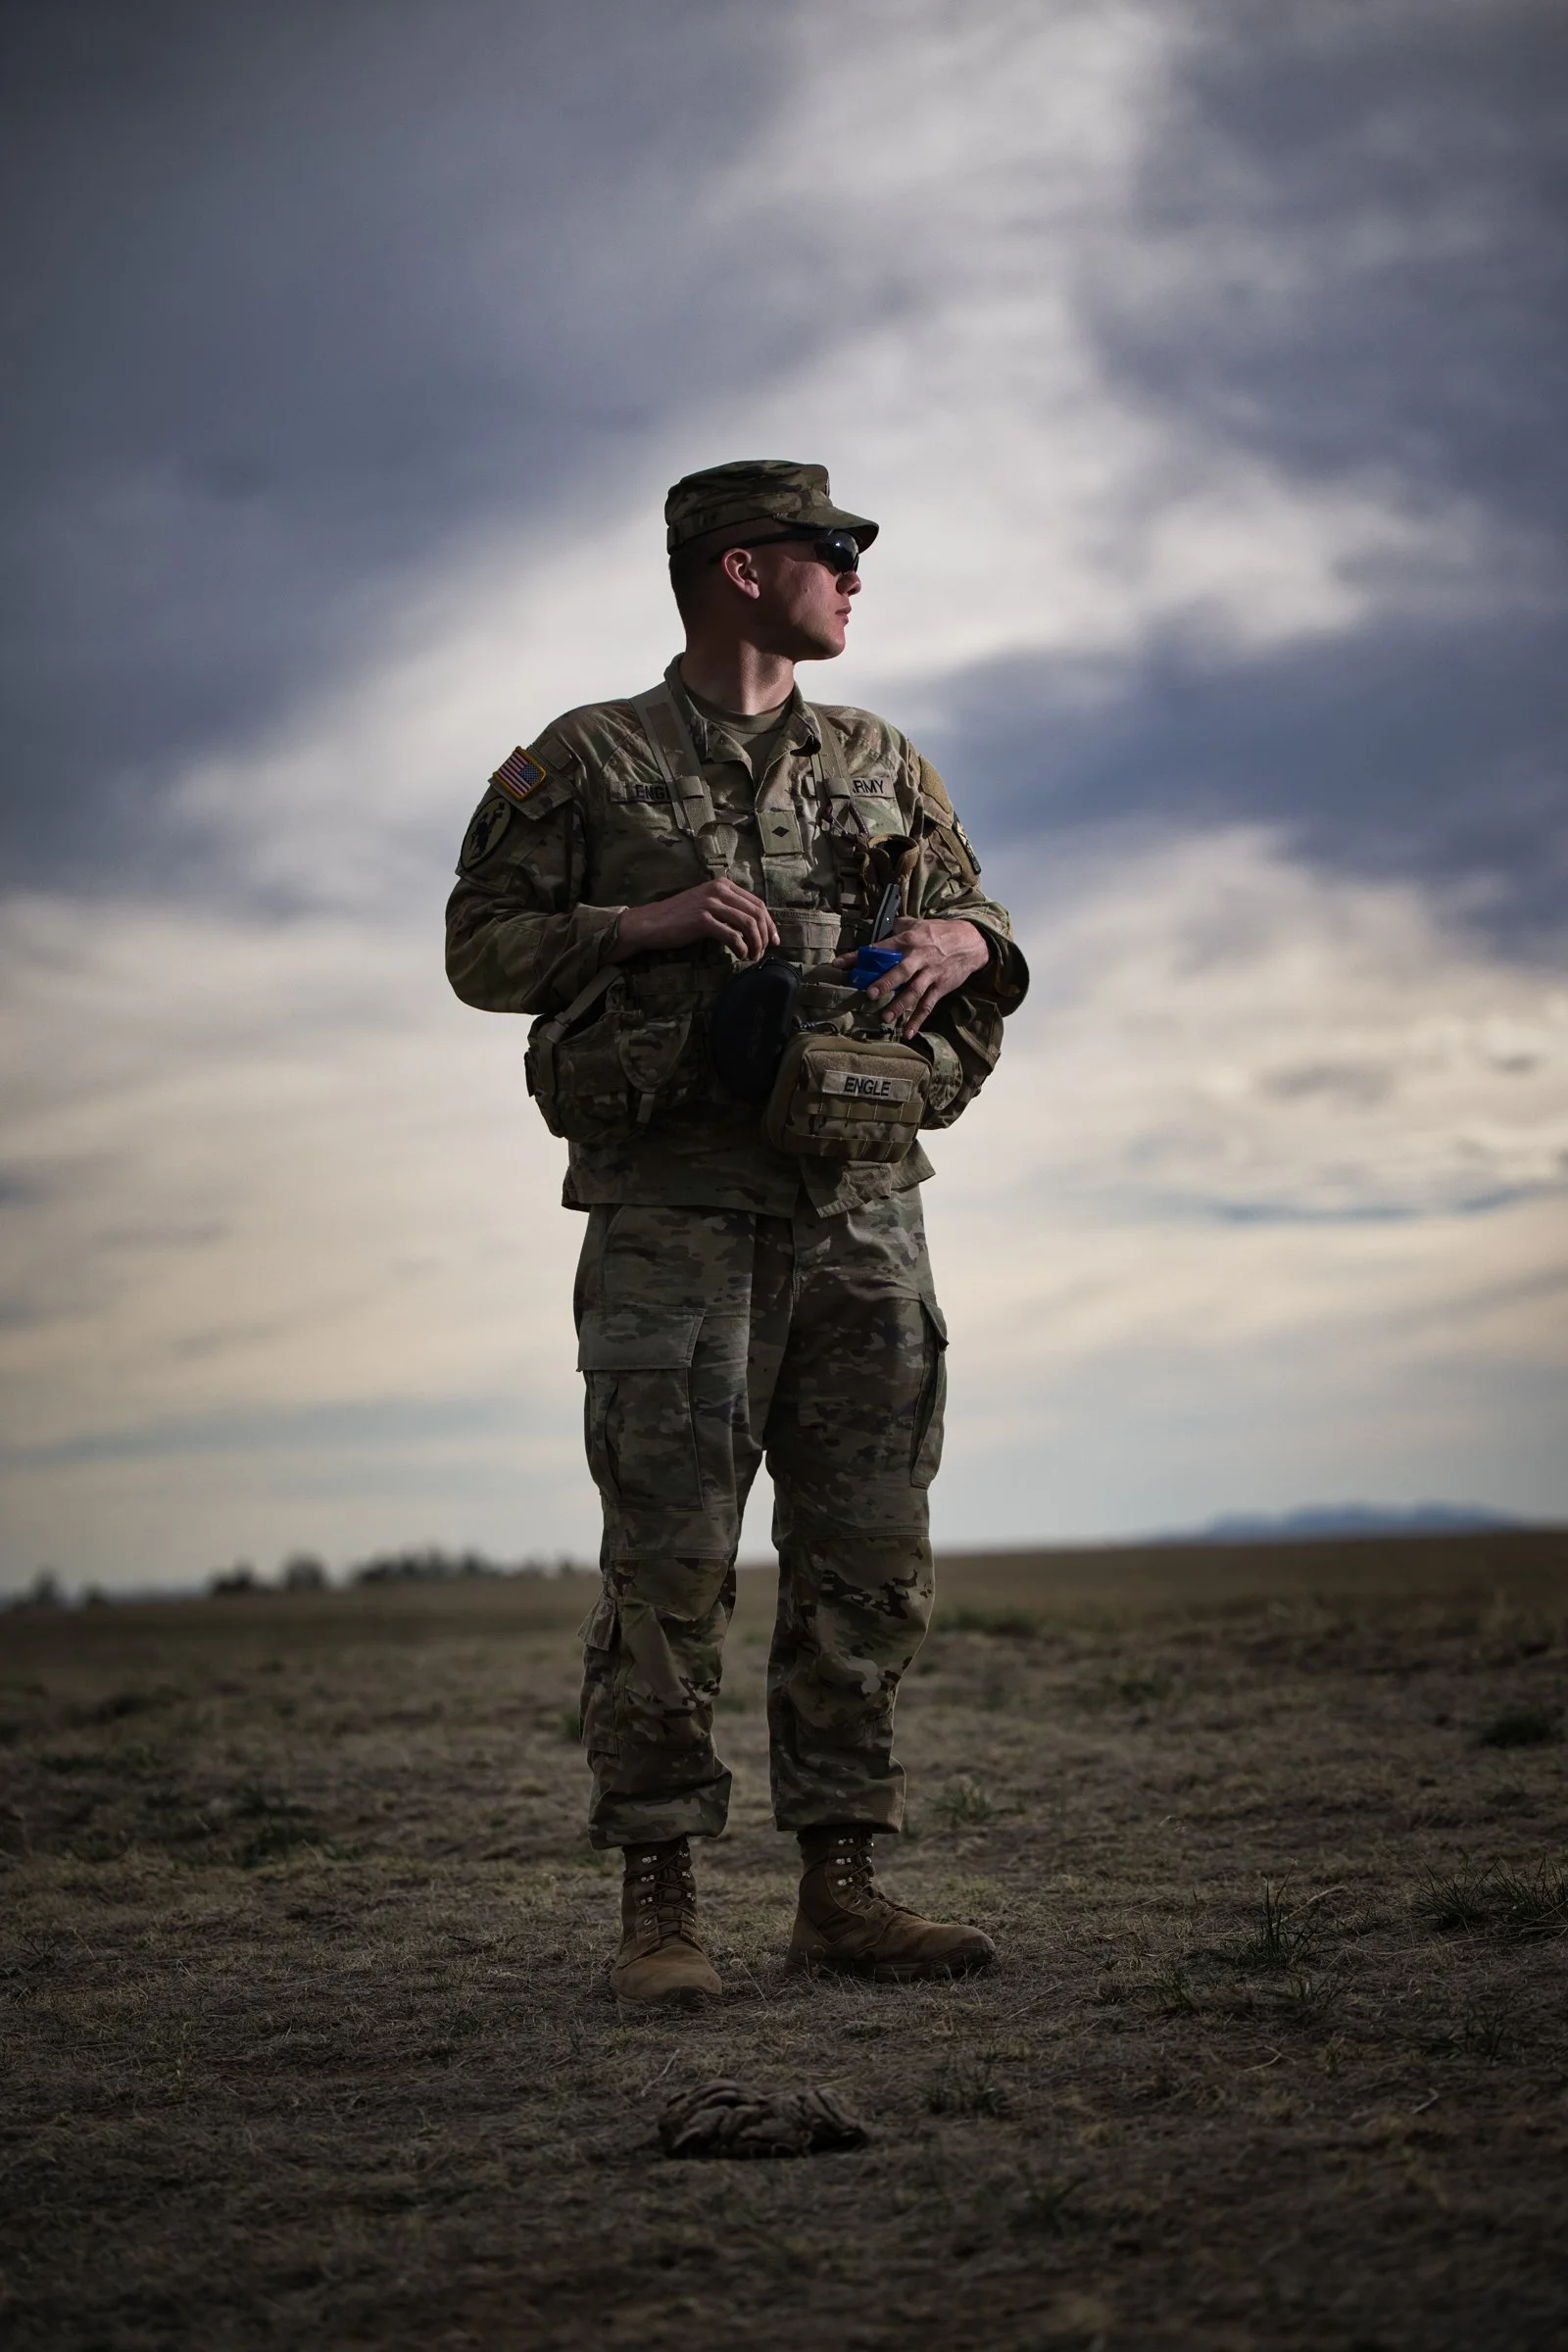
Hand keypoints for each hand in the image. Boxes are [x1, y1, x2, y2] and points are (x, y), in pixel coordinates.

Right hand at [609, 879, 778, 964]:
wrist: (651, 923)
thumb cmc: (679, 918)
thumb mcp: (706, 904)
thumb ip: (728, 908)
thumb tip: (754, 926)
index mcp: (722, 884)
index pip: (757, 903)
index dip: (769, 923)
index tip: (773, 940)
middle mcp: (718, 890)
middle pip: (756, 913)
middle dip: (765, 935)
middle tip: (763, 951)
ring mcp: (710, 904)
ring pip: (748, 924)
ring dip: (755, 944)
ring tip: (752, 956)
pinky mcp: (702, 920)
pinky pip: (732, 936)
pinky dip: (741, 948)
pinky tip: (740, 955)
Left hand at [834, 917, 989, 1037]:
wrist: (972, 942)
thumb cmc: (940, 932)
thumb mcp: (918, 923)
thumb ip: (898, 927)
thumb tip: (877, 927)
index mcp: (908, 940)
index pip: (879, 949)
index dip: (858, 956)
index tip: (839, 964)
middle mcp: (919, 957)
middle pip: (901, 971)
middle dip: (886, 982)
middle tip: (871, 993)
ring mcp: (931, 974)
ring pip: (914, 991)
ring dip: (900, 1005)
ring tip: (885, 1018)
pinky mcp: (940, 987)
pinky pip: (928, 1006)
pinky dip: (918, 1020)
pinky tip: (907, 1033)